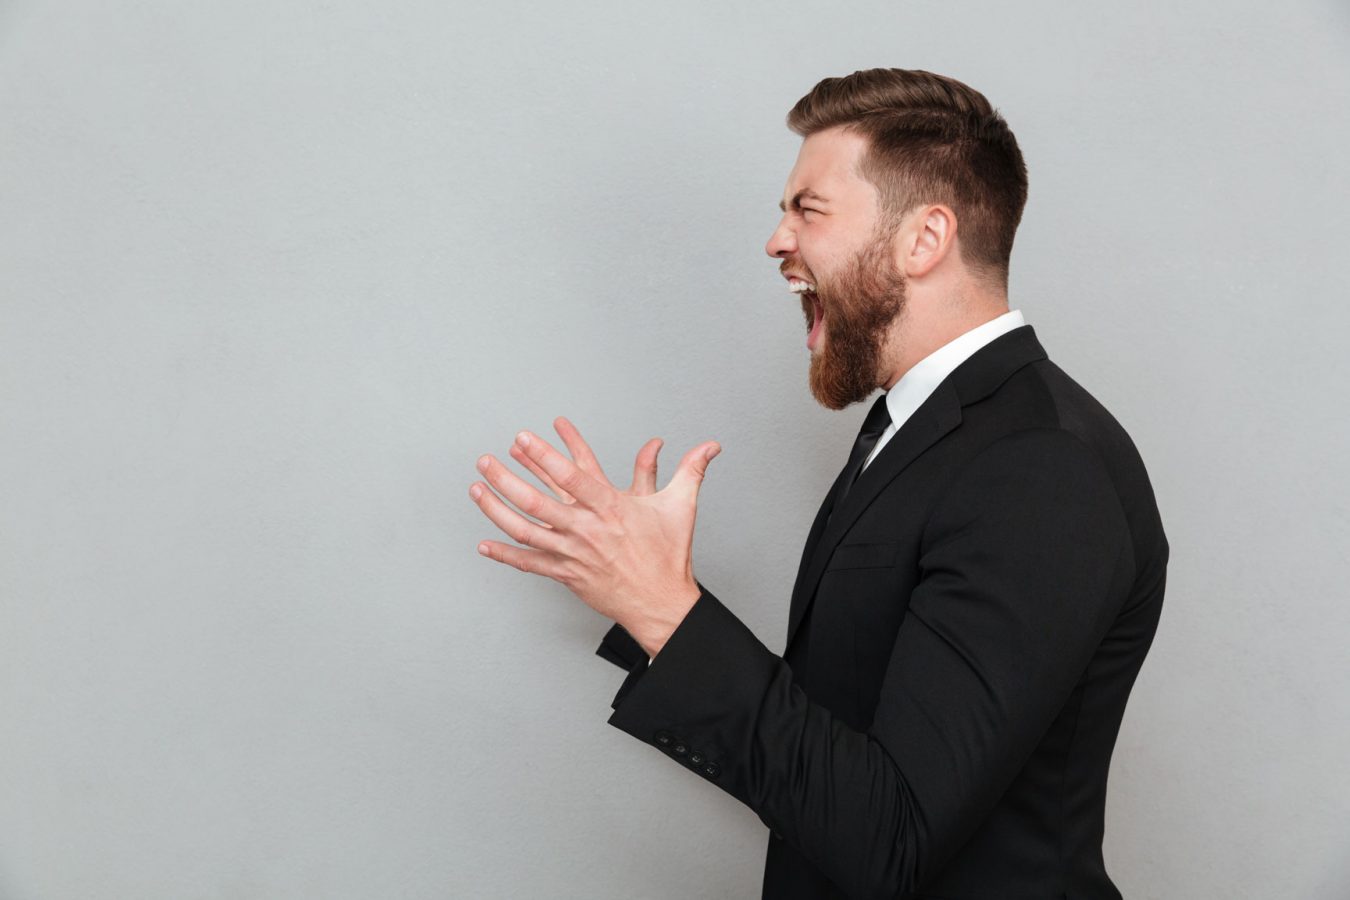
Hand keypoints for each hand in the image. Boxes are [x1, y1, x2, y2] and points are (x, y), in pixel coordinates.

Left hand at [469, 417, 720, 656]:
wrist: (661, 603)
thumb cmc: (668, 556)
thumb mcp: (680, 506)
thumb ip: (690, 470)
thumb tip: (710, 446)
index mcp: (611, 508)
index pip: (572, 476)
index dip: (544, 456)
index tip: (522, 438)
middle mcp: (588, 530)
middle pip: (538, 502)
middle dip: (507, 479)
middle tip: (486, 460)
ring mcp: (574, 554)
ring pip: (526, 530)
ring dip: (497, 509)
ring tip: (478, 489)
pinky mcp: (567, 575)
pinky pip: (530, 564)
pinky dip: (505, 555)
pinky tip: (484, 545)